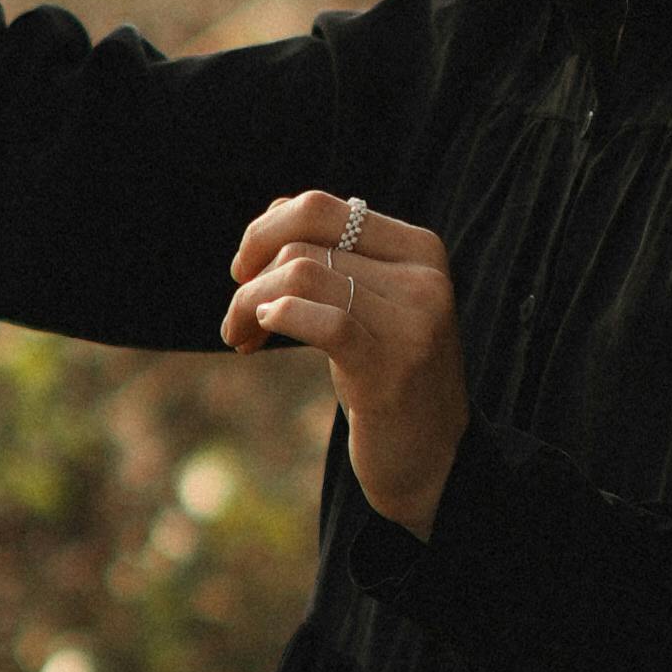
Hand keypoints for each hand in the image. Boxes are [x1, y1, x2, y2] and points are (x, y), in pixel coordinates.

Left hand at [226, 185, 466, 532]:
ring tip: (241, 338)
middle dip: (252, 273)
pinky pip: (319, 318)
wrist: (434, 462)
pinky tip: (255, 339)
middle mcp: (423, 277)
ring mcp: (412, 320)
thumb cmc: (389, 380)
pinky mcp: (390, 365)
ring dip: (249, 305)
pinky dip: (275, 318)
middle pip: (304, 241)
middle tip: (237, 316)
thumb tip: (276, 211)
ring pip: (300, 273)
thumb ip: (336, 256)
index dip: (266, 233)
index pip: (322, 209)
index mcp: (420, 249)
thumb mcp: (372, 306)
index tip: (245, 274)